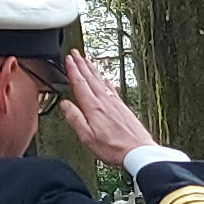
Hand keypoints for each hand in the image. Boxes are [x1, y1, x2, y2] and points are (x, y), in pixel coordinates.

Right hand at [61, 53, 165, 167]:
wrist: (138, 151)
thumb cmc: (114, 148)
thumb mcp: (87, 137)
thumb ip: (75, 118)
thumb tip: (65, 104)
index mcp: (94, 107)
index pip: (80, 83)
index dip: (73, 70)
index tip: (68, 59)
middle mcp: (105, 101)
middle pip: (91, 78)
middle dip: (81, 64)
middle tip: (75, 53)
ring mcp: (115, 103)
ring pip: (101, 81)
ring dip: (93, 69)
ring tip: (87, 60)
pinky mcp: (123, 108)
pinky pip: (112, 89)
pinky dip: (106, 81)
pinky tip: (106, 79)